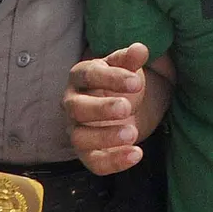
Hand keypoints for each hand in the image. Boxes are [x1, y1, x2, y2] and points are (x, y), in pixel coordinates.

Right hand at [64, 44, 148, 175]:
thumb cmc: (120, 83)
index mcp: (81, 77)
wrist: (123, 107)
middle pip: (77, 108)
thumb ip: (130, 59)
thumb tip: (140, 49)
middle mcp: (73, 104)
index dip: (111, 78)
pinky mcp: (87, 153)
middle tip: (127, 107)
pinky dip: (114, 162)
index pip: (89, 75)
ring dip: (106, 137)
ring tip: (133, 134)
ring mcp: (77, 130)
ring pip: (80, 138)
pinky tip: (136, 154)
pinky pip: (94, 162)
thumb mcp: (126, 68)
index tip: (136, 82)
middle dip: (101, 109)